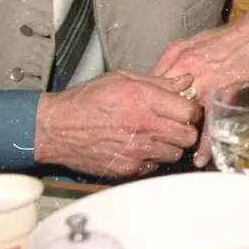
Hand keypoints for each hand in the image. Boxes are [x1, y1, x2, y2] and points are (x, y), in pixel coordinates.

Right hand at [34, 71, 201, 177]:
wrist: (57, 128)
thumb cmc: (86, 100)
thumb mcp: (122, 79)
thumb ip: (158, 82)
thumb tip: (185, 81)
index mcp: (145, 101)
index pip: (190, 111)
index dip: (191, 110)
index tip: (185, 110)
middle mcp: (144, 127)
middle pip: (188, 136)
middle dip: (185, 130)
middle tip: (174, 124)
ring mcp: (137, 151)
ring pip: (174, 153)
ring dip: (170, 145)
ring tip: (154, 136)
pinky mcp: (128, 169)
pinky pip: (154, 166)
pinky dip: (151, 158)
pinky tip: (138, 147)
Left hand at [152, 0, 248, 165]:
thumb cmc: (229, 37)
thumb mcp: (192, 41)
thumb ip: (172, 60)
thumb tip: (157, 79)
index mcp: (178, 59)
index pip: (151, 88)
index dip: (146, 107)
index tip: (143, 120)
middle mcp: (188, 72)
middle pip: (164, 106)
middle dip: (159, 125)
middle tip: (155, 141)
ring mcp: (208, 84)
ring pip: (185, 118)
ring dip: (179, 137)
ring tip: (174, 153)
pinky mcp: (227, 94)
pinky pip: (212, 125)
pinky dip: (205, 145)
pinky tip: (199, 159)